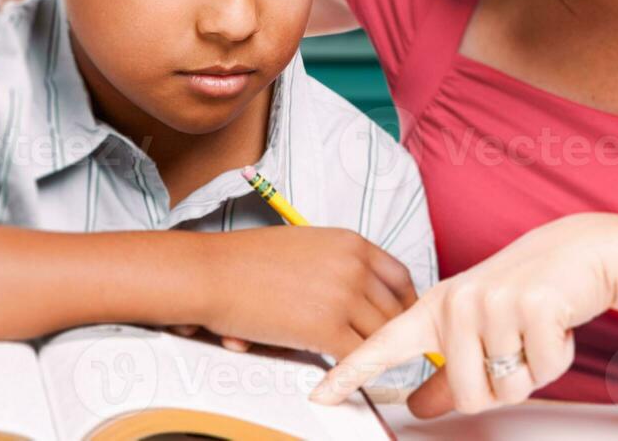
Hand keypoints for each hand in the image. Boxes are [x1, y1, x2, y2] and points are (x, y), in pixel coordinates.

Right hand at [192, 227, 418, 358]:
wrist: (214, 273)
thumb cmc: (247, 260)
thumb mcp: (308, 244)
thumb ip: (339, 263)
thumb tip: (358, 291)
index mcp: (352, 242)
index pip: (400, 277)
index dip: (404, 303)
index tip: (400, 319)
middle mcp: (354, 266)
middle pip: (394, 310)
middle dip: (389, 333)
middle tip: (379, 348)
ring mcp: (343, 296)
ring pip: (380, 336)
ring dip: (370, 352)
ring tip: (358, 363)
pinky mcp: (326, 328)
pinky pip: (356, 357)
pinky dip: (353, 370)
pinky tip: (341, 375)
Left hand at [310, 213, 617, 416]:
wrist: (580, 251)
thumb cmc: (527, 287)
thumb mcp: (478, 324)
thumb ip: (446, 371)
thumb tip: (419, 408)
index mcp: (438, 306)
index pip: (385, 345)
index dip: (351, 372)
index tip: (321, 393)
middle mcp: (457, 302)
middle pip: (466, 395)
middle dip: (498, 390)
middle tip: (515, 355)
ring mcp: (492, 303)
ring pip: (507, 388)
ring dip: (531, 372)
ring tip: (534, 332)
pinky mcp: (530, 307)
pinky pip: (542, 370)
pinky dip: (556, 357)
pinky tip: (554, 324)